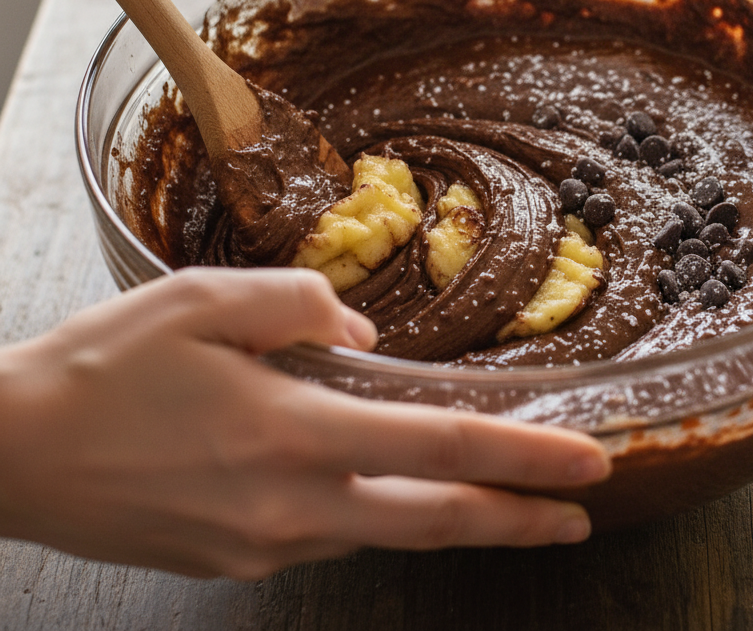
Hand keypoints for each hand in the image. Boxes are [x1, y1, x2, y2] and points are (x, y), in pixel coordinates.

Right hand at [0, 268, 609, 578]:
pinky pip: (330, 537)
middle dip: (518, 520)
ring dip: (453, 519)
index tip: (587, 466)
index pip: (439, 447)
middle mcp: (289, 506)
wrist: (9, 454)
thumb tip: (365, 332)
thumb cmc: (103, 367)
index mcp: (290, 434)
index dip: (523, 458)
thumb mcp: (201, 299)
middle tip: (582, 518)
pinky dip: (381, 517)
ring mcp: (261, 545)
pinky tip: (391, 494)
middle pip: (435, 520)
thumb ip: (300, 304)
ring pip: (385, 533)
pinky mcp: (232, 560)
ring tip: (502, 504)